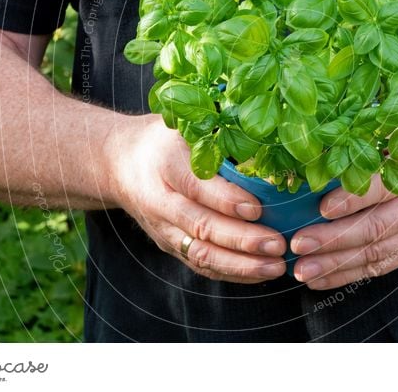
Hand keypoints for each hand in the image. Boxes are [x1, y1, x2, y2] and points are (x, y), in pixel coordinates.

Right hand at [104, 115, 286, 282]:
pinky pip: (201, 265)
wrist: (120, 164)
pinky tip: (261, 272)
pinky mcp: (170, 246)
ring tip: (275, 266)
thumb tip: (265, 138)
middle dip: (242, 240)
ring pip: (201, 254)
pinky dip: (232, 273)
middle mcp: (161, 202)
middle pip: (201, 227)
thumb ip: (216, 132)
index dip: (226, 200)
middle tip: (277, 243)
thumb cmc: (163, 140)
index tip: (257, 208)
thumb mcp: (184, 126)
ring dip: (241, 265)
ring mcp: (164, 229)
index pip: (196, 187)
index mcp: (166, 165)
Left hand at [289, 128, 397, 289]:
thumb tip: (320, 145)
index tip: (322, 206)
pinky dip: (349, 275)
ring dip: (336, 265)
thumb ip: (372, 138)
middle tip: (299, 244)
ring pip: (376, 253)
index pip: (384, 186)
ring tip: (302, 269)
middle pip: (377, 227)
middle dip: (334, 239)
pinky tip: (320, 278)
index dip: (353, 198)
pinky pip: (381, 266)